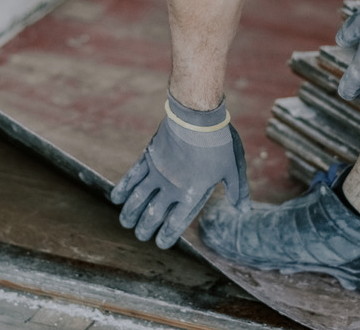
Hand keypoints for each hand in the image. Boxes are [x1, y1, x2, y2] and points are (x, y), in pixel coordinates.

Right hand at [110, 92, 249, 248]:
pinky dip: (122, 188)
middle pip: (152, 214)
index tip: (161, 243)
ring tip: (126, 223)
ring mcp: (157, 172)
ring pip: (137, 199)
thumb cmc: (219, 141)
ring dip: (130, 213)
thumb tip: (243, 210)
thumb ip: (237, 190)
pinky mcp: (148, 157)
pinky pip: (131, 176)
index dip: (166, 236)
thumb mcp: (233, 167)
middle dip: (145, 228)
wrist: (198, 115)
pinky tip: (116, 198)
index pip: (175, 222)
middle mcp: (172, 187)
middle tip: (141, 235)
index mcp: (193, 192)